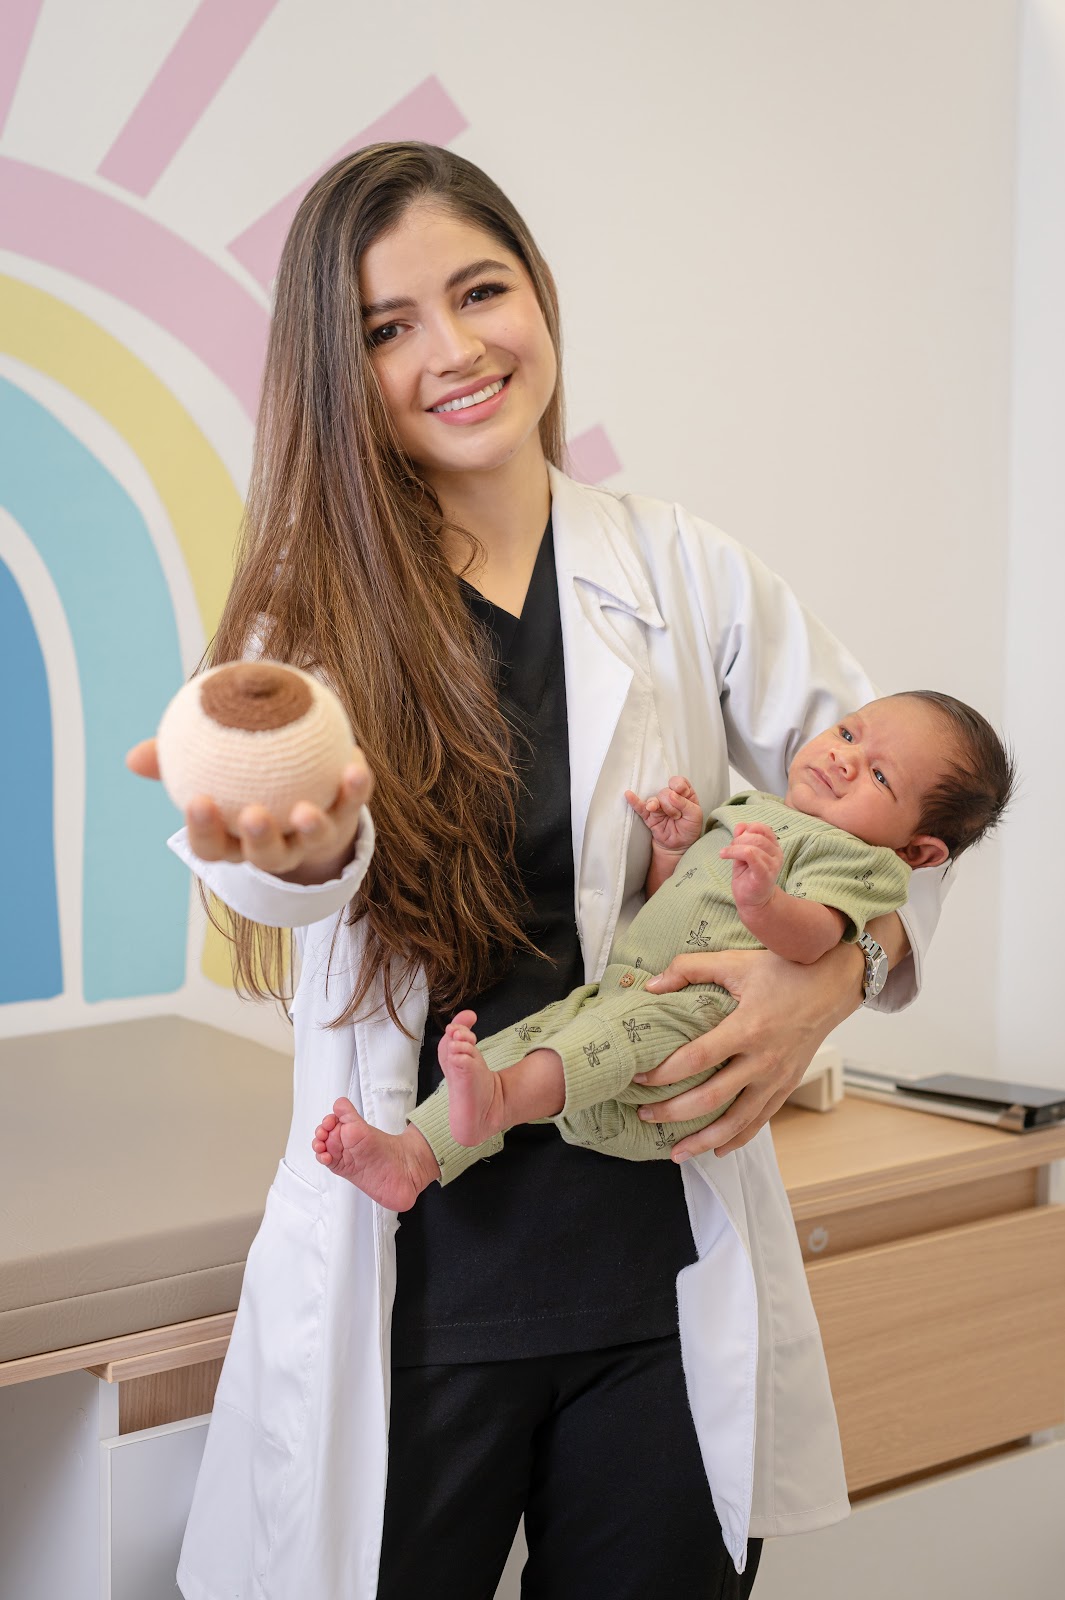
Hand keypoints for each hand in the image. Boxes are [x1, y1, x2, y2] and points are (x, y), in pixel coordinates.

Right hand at [126, 737, 373, 882]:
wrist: (302, 789)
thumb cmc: (242, 778)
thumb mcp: (208, 768)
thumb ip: (175, 761)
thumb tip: (135, 756)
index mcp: (236, 840)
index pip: (213, 847)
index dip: (204, 832)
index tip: (197, 802)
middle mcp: (274, 847)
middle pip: (266, 856)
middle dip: (259, 840)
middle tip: (253, 815)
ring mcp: (310, 838)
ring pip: (311, 841)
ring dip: (310, 827)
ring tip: (305, 809)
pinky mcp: (343, 818)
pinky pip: (351, 802)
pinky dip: (353, 786)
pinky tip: (354, 760)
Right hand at [625, 776, 702, 855]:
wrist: (680, 845)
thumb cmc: (689, 828)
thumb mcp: (695, 815)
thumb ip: (685, 803)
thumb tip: (671, 794)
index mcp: (683, 794)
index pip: (678, 782)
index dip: (678, 786)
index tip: (682, 792)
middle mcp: (670, 797)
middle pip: (666, 791)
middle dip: (672, 804)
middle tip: (678, 816)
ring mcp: (658, 806)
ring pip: (655, 799)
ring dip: (662, 807)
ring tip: (670, 816)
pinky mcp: (649, 815)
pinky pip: (640, 807)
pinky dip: (634, 801)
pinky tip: (629, 795)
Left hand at [636, 944, 862, 1156]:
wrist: (832, 984)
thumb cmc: (784, 969)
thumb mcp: (735, 961)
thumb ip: (689, 968)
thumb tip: (650, 985)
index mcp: (748, 1028)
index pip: (697, 1059)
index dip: (665, 1073)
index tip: (640, 1079)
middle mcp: (764, 1059)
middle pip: (712, 1098)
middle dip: (674, 1112)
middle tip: (645, 1116)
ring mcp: (777, 1077)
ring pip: (737, 1122)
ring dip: (704, 1140)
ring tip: (675, 1153)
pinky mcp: (787, 1086)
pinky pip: (760, 1120)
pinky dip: (737, 1139)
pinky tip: (716, 1150)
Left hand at [719, 821, 782, 910]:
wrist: (753, 902)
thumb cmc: (748, 877)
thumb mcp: (743, 853)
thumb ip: (742, 838)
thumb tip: (740, 825)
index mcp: (774, 847)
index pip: (763, 828)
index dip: (748, 828)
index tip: (736, 837)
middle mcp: (776, 854)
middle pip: (756, 836)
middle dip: (738, 839)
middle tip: (729, 848)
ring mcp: (772, 865)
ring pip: (752, 845)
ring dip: (734, 847)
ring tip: (726, 853)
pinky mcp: (764, 874)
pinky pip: (751, 855)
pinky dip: (734, 852)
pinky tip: (723, 855)